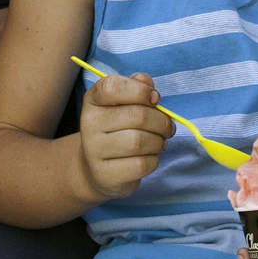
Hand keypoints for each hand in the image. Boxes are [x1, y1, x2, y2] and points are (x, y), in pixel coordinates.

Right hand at [75, 70, 171, 200]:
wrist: (97, 168)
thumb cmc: (117, 128)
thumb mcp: (123, 104)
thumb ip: (136, 88)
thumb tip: (147, 84)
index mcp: (93, 100)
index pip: (112, 87)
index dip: (140, 91)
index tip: (155, 99)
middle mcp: (89, 123)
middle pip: (137, 116)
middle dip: (161, 121)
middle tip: (168, 127)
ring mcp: (94, 151)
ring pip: (140, 142)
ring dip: (159, 141)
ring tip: (160, 142)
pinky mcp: (106, 174)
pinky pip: (142, 164)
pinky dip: (154, 160)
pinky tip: (150, 157)